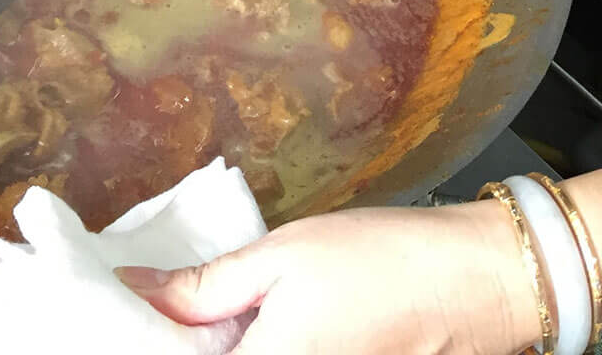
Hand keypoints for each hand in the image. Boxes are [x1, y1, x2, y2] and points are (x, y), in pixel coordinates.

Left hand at [119, 202, 541, 354]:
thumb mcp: (283, 255)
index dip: (149, 342)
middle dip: (186, 344)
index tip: (124, 323)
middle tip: (174, 312)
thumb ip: (204, 286)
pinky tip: (259, 327)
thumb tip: (134, 290)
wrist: (477, 284)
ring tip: (210, 321)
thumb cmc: (386, 262)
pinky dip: (259, 347)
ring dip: (221, 345)